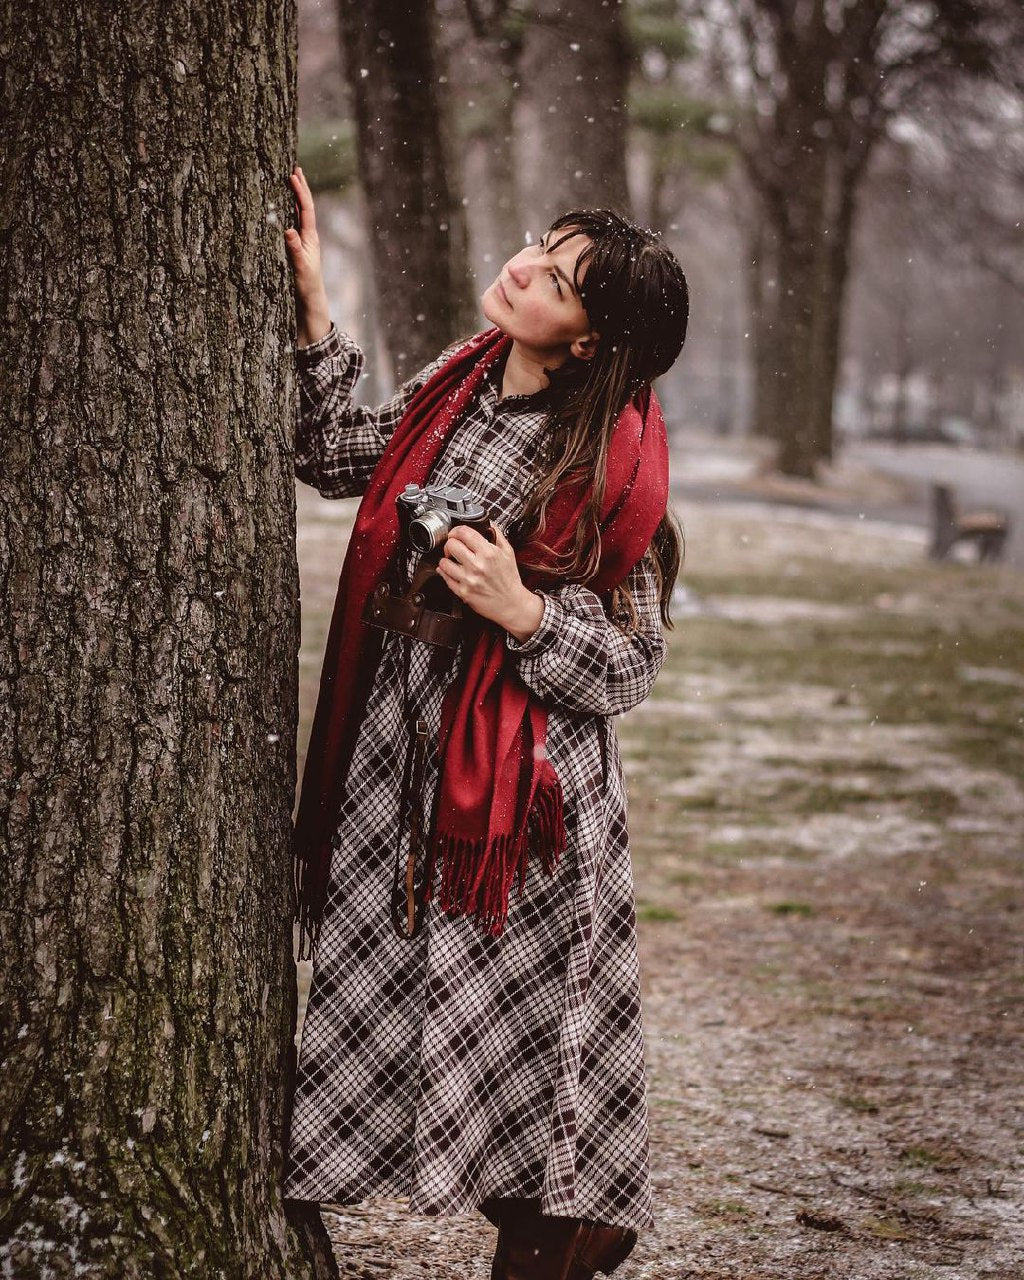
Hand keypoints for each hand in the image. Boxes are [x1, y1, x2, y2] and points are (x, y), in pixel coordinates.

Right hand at [285, 165, 330, 344]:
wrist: (309, 301)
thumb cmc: (306, 286)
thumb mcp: (300, 268)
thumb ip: (295, 250)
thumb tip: (288, 230)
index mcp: (311, 238)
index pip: (306, 209)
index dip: (300, 192)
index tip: (293, 175)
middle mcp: (308, 236)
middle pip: (305, 207)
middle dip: (300, 188)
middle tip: (294, 168)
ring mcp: (302, 241)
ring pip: (298, 214)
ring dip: (294, 197)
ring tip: (289, 180)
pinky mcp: (295, 247)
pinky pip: (292, 223)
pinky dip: (288, 211)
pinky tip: (282, 206)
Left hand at [436, 522, 540, 634]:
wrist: (511, 604)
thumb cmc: (509, 579)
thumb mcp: (508, 553)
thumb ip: (497, 536)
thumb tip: (488, 524)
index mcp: (488, 553)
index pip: (464, 533)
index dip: (457, 530)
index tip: (457, 533)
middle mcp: (477, 566)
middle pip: (451, 545)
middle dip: (451, 544)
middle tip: (454, 547)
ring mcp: (468, 580)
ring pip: (444, 562)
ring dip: (446, 559)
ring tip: (453, 561)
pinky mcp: (463, 592)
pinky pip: (445, 578)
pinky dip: (445, 572)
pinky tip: (451, 571)